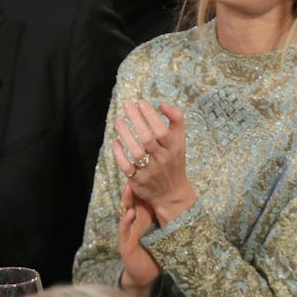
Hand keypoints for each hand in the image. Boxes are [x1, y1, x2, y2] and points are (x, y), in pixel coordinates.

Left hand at [112, 100, 194, 225]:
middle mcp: (162, 159)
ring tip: (119, 121)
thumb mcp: (180, 140)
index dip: (150, 115)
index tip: (140, 103)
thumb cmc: (174, 160)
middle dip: (136, 119)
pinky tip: (116, 141)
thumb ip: (176, 119)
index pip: (162, 130)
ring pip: (136, 152)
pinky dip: (119, 153)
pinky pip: (126, 166)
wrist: (172, 193)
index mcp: (174, 148)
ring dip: (125, 134)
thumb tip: (163, 104)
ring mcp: (150, 171)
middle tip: (126, 105)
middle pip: (147, 138)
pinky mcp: (138, 181)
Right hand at [117, 181, 160, 296]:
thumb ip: (165, 216)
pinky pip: (123, 229)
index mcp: (143, 217)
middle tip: (136, 173)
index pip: (142, 197)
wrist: (145, 273)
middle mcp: (134, 221)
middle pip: (132, 200)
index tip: (149, 172)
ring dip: (126, 200)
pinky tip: (129, 213)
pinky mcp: (124, 242)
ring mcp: (128, 230)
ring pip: (125, 210)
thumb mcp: (160, 231)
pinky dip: (125, 221)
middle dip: (133, 187)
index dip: (145, 184)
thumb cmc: (154, 252)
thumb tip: (180, 199)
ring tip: (129, 188)